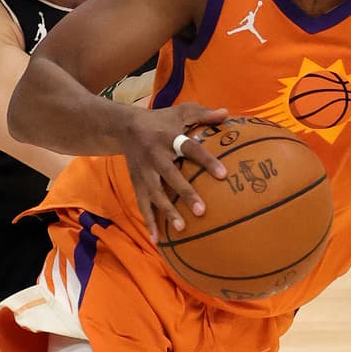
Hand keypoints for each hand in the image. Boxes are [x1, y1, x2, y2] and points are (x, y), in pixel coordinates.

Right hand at [120, 105, 227, 243]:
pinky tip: (157, 239)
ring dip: (167, 211)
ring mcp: (144, 172)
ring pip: (155, 194)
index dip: (206, 161)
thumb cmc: (160, 120)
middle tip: (202, 211)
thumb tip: (227, 114)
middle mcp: (155, 156)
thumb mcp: (180, 112)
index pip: (190, 149)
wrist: (123, 127)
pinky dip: (149, 221)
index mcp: (168, 138)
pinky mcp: (136, 183)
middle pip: (170, 176)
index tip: (223, 174)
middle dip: (185, 193)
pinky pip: (142, 204)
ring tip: (182, 228)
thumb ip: (203, 114)